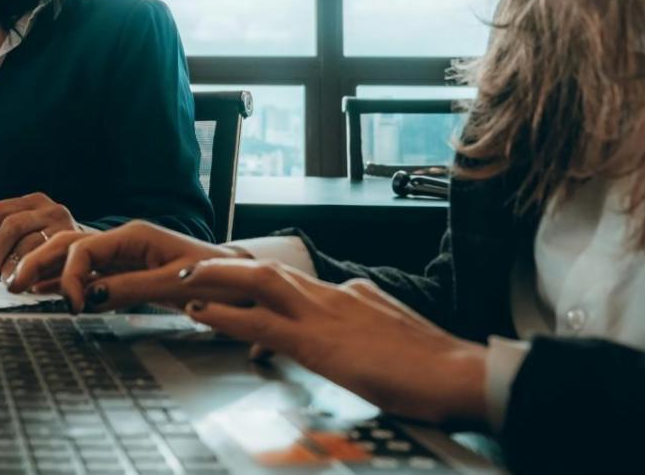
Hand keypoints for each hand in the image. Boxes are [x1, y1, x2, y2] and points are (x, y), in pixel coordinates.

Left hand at [0, 192, 93, 281]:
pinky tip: (24, 282)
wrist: (88, 255)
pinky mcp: (75, 246)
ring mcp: (65, 226)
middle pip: (11, 226)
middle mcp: (49, 208)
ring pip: (28, 245)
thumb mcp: (16, 235)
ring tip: (4, 279)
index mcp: (31, 202)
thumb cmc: (44, 246)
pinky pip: (45, 261)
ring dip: (10, 267)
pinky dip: (28, 274)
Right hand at [6, 220, 238, 306]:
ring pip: (73, 256)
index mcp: (135, 235)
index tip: (69, 306)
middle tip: (12, 286)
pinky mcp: (126, 271)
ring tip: (17, 285)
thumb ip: (131, 288)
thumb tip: (88, 297)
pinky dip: (63, 282)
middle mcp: (124, 240)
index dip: (69, 276)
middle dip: (37, 262)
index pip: (85, 248)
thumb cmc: (219, 278)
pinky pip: (88, 274)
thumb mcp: (176, 285)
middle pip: (69, 244)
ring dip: (45, 269)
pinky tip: (43, 292)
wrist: (244, 282)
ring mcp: (123, 255)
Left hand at [178, 259, 488, 425]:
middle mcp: (335, 294)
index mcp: (354, 294)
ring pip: (257, 283)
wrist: (464, 376)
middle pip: (268, 270)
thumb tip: (349, 340)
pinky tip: (200, 313)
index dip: (260, 282)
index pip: (296, 283)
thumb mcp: (393, 341)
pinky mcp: (318, 342)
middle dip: (226, 268)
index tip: (233, 281)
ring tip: (181, 279)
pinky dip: (225, 316)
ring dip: (215, 279)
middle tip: (191, 270)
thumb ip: (367, 334)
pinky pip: (259, 323)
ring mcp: (325, 314)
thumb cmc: (437, 370)